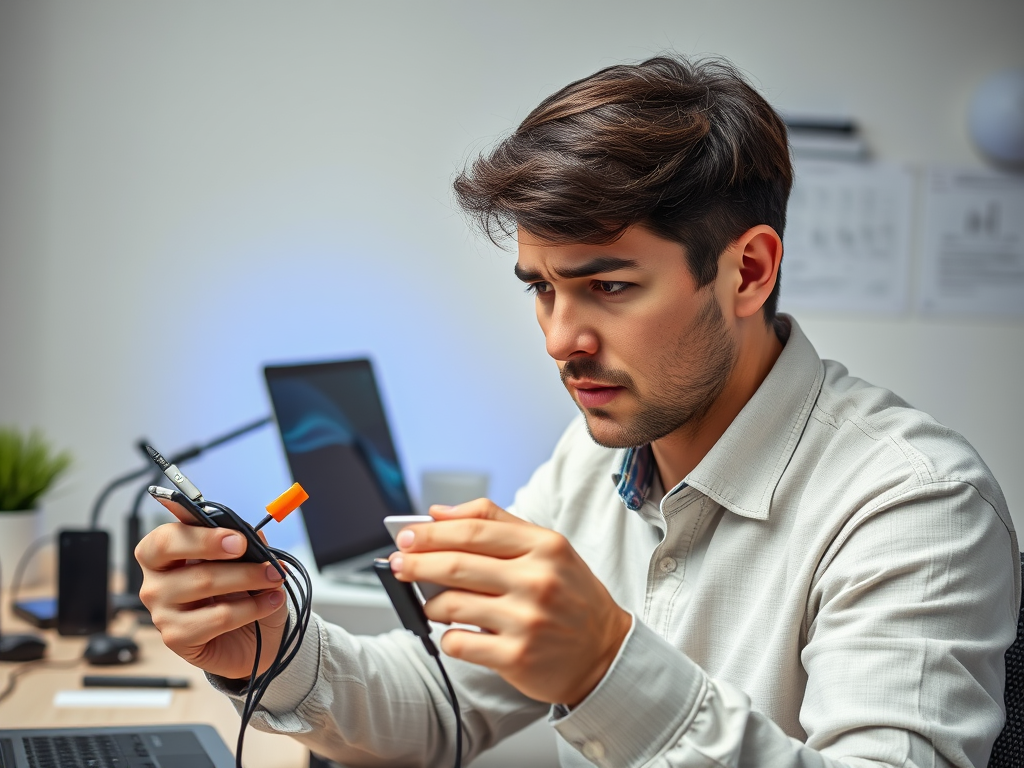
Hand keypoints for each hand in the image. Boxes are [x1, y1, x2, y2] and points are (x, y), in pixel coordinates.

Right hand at [135, 498, 288, 679]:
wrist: (252, 640)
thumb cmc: (241, 593)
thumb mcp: (248, 562)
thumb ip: (247, 545)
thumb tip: (256, 535)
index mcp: (163, 553)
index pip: (165, 537)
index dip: (201, 534)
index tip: (237, 538)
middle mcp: (155, 581)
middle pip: (175, 556)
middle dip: (221, 548)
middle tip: (257, 554)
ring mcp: (161, 611)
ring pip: (204, 583)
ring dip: (249, 578)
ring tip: (275, 579)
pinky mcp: (176, 637)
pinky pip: (218, 617)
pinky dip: (252, 607)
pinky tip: (270, 603)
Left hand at [390, 499, 631, 705]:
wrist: (605, 654)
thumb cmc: (571, 597)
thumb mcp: (549, 549)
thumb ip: (496, 523)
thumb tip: (439, 513)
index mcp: (546, 546)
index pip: (474, 530)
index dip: (432, 532)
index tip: (406, 535)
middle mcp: (538, 581)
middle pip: (456, 564)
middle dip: (416, 563)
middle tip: (397, 563)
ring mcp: (527, 620)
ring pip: (451, 604)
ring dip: (429, 603)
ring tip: (431, 604)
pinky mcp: (516, 657)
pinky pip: (458, 642)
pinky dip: (447, 636)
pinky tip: (454, 632)